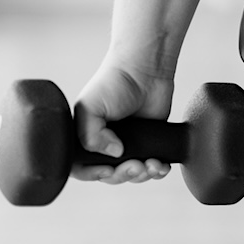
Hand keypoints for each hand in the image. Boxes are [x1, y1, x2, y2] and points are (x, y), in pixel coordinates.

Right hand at [70, 59, 175, 184]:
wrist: (146, 69)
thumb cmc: (113, 82)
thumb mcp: (89, 108)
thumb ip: (90, 136)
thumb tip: (115, 155)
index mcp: (85, 138)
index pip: (82, 168)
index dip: (93, 174)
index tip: (107, 170)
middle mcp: (105, 143)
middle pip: (110, 175)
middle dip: (123, 175)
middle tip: (135, 165)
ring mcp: (128, 144)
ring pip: (132, 174)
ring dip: (141, 175)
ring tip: (150, 163)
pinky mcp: (150, 142)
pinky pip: (152, 167)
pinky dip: (157, 170)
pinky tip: (160, 165)